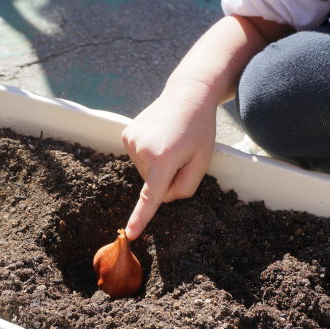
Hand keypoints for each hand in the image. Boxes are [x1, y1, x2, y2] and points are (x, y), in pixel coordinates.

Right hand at [122, 84, 216, 239]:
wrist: (187, 95)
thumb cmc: (199, 130)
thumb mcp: (203, 161)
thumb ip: (186, 187)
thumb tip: (164, 198)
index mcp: (165, 158)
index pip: (152, 196)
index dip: (141, 217)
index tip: (130, 233)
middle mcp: (143, 149)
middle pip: (154, 183)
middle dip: (167, 176)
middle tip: (180, 152)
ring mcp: (131, 141)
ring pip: (145, 172)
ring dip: (158, 165)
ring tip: (170, 141)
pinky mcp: (126, 135)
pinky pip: (138, 159)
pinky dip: (149, 155)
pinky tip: (160, 138)